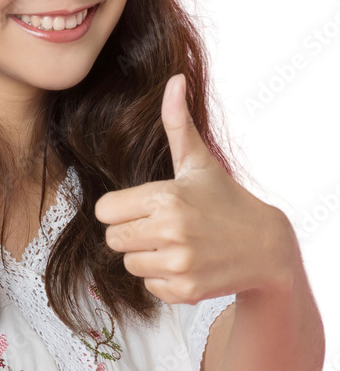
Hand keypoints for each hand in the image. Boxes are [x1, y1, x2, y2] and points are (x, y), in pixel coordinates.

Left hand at [93, 73, 293, 304]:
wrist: (265, 247)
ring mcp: (179, 264)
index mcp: (166, 197)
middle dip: (130, 233)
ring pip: (129, 264)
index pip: (105, 211)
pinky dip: (162, 279)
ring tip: (175, 244)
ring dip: (145, 257)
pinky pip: (148, 286)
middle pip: (112, 239)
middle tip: (158, 226)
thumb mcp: (199, 163)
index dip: (119, 209)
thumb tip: (175, 79)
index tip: (142, 207)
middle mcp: (171, 232)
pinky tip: (186, 263)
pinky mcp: (184, 291)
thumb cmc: (224, 200)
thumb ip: (178, 124)